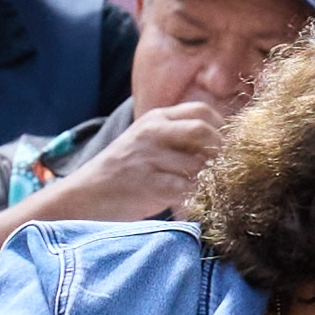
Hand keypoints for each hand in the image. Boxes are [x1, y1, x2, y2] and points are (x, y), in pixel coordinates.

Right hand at [45, 99, 226, 223]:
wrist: (86, 195)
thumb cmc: (122, 173)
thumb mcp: (146, 142)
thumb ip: (176, 137)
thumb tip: (221, 142)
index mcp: (155, 119)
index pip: (201, 111)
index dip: (222, 128)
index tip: (228, 147)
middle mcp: (152, 133)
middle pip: (204, 131)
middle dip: (220, 151)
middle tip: (224, 169)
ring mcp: (150, 158)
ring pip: (199, 164)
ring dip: (210, 179)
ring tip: (208, 189)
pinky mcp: (150, 185)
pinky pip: (187, 189)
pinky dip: (197, 197)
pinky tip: (194, 202)